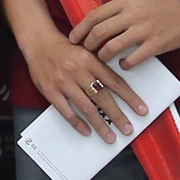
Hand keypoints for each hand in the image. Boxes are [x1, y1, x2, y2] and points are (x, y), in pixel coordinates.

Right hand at [13, 24, 147, 138]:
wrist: (38, 42)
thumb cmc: (65, 48)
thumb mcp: (86, 52)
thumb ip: (100, 68)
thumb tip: (119, 88)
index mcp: (90, 60)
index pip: (115, 82)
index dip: (130, 97)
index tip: (141, 110)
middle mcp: (78, 71)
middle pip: (103, 97)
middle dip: (117, 116)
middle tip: (128, 129)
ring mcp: (64, 82)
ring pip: (86, 107)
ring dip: (100, 124)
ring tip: (110, 137)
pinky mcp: (50, 91)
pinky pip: (66, 111)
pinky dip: (77, 123)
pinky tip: (86, 131)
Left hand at [70, 0, 179, 68]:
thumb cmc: (160, 6)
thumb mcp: (136, 0)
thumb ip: (118, 10)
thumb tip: (96, 24)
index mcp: (125, 2)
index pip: (94, 15)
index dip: (80, 29)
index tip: (74, 38)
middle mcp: (132, 14)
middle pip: (99, 32)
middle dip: (88, 44)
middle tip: (86, 51)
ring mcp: (144, 30)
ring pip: (112, 46)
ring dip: (103, 56)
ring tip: (103, 58)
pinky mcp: (156, 44)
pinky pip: (133, 58)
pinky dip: (124, 64)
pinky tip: (123, 64)